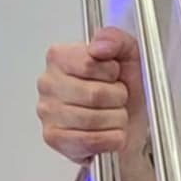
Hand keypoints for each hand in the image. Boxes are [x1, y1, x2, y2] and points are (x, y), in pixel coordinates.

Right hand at [36, 28, 144, 164]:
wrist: (132, 126)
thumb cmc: (126, 91)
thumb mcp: (129, 55)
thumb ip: (116, 40)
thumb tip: (99, 46)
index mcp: (60, 57)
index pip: (88, 63)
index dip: (111, 72)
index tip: (114, 75)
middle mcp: (48, 83)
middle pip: (94, 94)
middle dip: (117, 98)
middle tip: (117, 98)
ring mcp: (48, 111)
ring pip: (94, 119)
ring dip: (116, 119)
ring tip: (113, 114)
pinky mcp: (54, 138)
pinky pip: (90, 140)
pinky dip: (110, 138)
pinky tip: (109, 131)